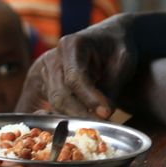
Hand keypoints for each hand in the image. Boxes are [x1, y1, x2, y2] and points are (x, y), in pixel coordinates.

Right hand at [16, 14, 139, 117]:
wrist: (108, 40)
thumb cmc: (117, 47)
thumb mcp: (122, 62)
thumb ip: (112, 87)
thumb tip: (103, 115)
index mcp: (71, 45)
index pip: (75, 77)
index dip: (89, 98)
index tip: (106, 113)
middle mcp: (52, 58)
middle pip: (60, 94)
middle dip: (80, 114)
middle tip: (102, 126)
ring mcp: (44, 73)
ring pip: (54, 104)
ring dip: (75, 117)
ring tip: (96, 124)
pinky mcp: (42, 86)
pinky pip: (49, 107)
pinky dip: (64, 117)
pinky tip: (79, 123)